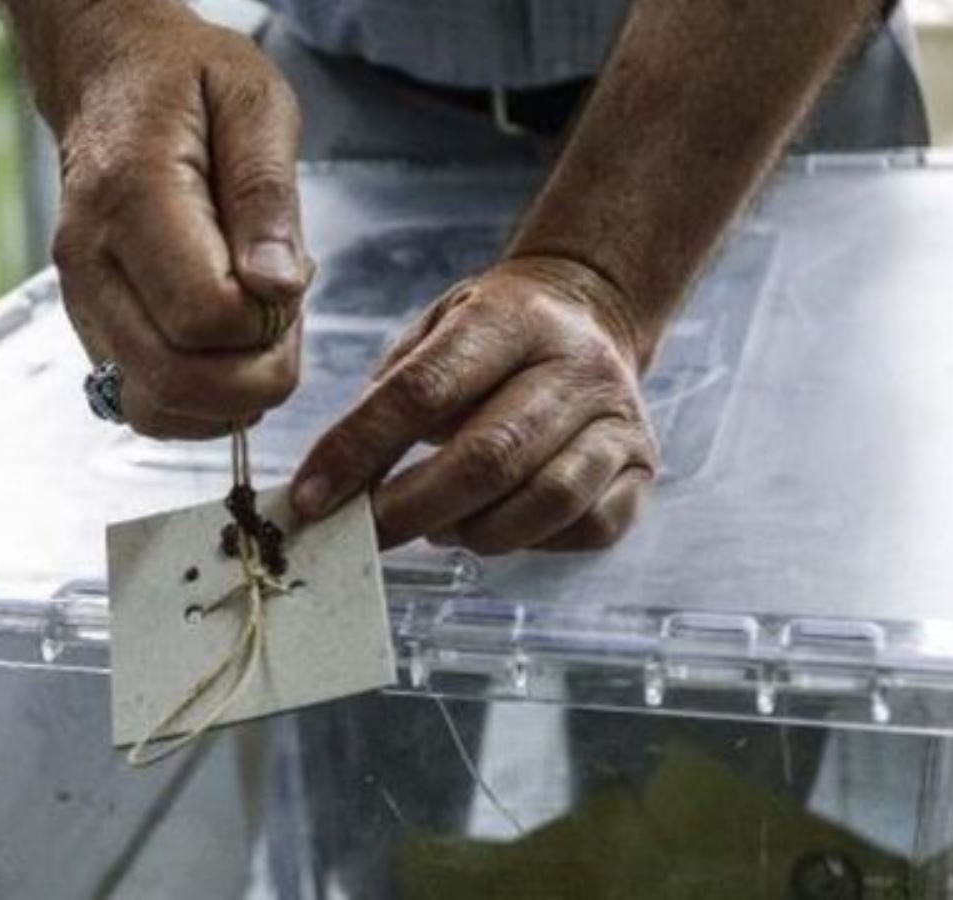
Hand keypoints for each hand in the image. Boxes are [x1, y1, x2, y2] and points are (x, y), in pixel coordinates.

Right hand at [41, 0, 313, 437]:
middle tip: (283, 319)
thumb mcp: (253, 103)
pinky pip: (145, 405)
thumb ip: (266, 195)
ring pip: (156, 408)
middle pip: (175, 379)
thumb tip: (277, 288)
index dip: (264, 319)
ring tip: (255, 330)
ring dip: (230, 396)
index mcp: (130, 198)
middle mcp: (91, 264)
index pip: (204, 315)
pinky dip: (201, 402)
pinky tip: (226, 350)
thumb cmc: (188, 84)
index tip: (285, 278)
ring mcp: (84, 304)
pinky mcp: (92, 331)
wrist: (111, 79)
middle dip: (257, 375)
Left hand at [291, 257, 659, 552]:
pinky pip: (589, 525)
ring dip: (474, 530)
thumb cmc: (494, 334)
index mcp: (512, 317)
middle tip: (366, 533)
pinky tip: (499, 526)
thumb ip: (389, 395)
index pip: (424, 389)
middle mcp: (576, 364)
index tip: (312, 496)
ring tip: (437, 526)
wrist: (591, 312)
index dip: (360, 449)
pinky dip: (534, 542)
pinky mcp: (641, 464)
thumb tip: (332, 482)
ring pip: (545, 499)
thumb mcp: (436, 331)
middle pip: (489, 456)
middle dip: (411, 508)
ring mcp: (618, 418)